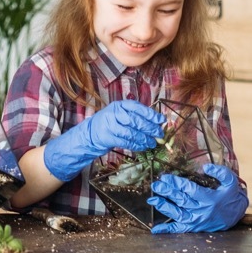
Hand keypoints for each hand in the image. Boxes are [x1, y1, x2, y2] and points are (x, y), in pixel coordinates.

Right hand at [42, 100, 163, 181]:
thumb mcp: (120, 115)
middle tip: (159, 133)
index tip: (161, 120)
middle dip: (150, 128)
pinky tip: (143, 147)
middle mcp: (114, 113)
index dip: (150, 114)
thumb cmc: (109, 124)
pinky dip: (136, 145)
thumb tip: (155, 122)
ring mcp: (109, 124)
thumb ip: (134, 116)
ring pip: (131, 132)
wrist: (89, 134)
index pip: (137, 107)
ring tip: (152, 143)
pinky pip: (126, 142)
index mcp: (118, 105)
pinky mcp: (107, 137)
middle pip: (135, 120)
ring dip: (144, 139)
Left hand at [148, 163, 248, 232]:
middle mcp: (202, 211)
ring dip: (164, 207)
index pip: (189, 190)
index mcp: (209, 198)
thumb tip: (204, 167)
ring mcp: (198, 221)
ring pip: (178, 214)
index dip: (176, 183)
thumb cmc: (231, 194)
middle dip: (166, 192)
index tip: (165, 177)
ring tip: (152, 199)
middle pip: (181, 201)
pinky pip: (180, 229)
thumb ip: (220, 171)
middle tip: (155, 185)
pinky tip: (156, 229)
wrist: (237, 213)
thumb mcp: (230, 180)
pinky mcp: (195, 227)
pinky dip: (167, 230)